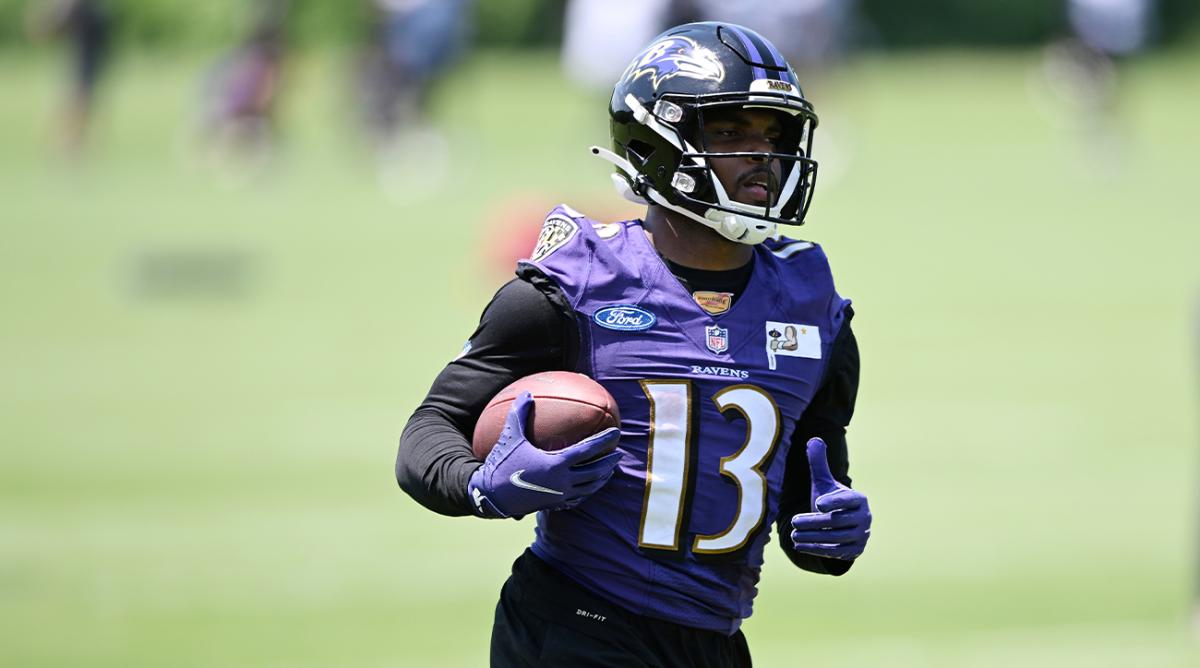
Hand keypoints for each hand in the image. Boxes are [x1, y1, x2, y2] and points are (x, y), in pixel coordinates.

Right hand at [467, 391, 621, 518]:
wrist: (491, 496)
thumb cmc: (502, 464)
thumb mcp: (510, 436)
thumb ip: (520, 414)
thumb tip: (527, 393)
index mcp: (556, 464)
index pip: (587, 451)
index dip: (604, 441)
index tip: (616, 433)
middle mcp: (563, 482)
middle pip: (595, 472)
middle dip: (609, 462)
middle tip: (619, 453)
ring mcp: (560, 496)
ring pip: (589, 488)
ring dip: (602, 479)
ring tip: (609, 471)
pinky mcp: (554, 504)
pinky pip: (577, 499)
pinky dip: (587, 492)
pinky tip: (588, 487)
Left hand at [790, 438, 871, 559]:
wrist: (844, 526)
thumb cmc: (831, 501)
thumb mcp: (825, 483)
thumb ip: (819, 464)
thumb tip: (813, 440)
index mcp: (859, 499)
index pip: (849, 501)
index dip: (834, 502)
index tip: (818, 503)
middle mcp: (864, 518)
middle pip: (837, 521)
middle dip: (814, 522)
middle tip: (794, 521)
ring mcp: (861, 536)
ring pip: (835, 538)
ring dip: (812, 537)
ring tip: (793, 535)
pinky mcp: (854, 551)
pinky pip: (836, 552)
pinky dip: (816, 550)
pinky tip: (799, 546)